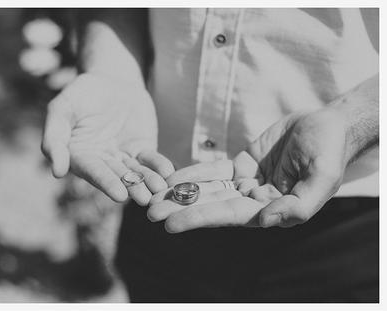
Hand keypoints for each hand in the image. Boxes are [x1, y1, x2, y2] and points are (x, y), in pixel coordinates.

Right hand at [42, 73, 173, 204]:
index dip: (106, 183)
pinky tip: (168, 172)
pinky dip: (159, 165)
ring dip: (148, 181)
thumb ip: (54, 138)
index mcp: (79, 157)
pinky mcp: (141, 149)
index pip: (93, 172)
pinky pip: (151, 159)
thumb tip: (56, 172)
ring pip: (136, 172)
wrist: (111, 79)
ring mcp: (123, 157)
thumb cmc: (82, 93)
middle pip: (118, 176)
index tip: (120, 195)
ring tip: (158, 188)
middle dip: (131, 187)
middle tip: (144, 197)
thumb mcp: (62, 109)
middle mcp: (101, 162)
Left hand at [150, 108, 349, 232]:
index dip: (199, 218)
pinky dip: (192, 174)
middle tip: (149, 211)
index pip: (229, 215)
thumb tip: (266, 222)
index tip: (170, 223)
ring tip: (151, 196)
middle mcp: (255, 200)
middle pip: (211, 204)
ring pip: (208, 188)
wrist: (326, 125)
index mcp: (272, 209)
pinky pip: (213, 170)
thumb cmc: (328, 150)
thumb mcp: (322, 177)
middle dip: (180, 208)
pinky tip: (170, 178)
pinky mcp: (241, 165)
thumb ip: (298, 205)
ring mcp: (246, 182)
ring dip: (180, 192)